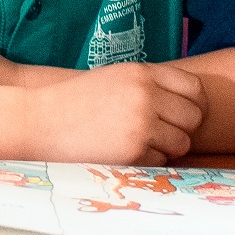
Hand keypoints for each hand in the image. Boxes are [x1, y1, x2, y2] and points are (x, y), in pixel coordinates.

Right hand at [23, 62, 208, 164]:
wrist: (39, 121)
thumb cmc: (76, 101)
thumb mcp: (115, 77)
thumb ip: (150, 83)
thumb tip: (192, 101)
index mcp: (143, 73)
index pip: (195, 89)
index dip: (195, 104)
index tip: (184, 114)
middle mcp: (145, 95)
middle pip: (194, 118)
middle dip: (182, 129)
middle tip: (162, 133)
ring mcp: (140, 124)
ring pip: (181, 143)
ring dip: (167, 148)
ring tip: (141, 143)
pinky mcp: (132, 152)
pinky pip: (160, 161)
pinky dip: (148, 161)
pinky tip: (125, 152)